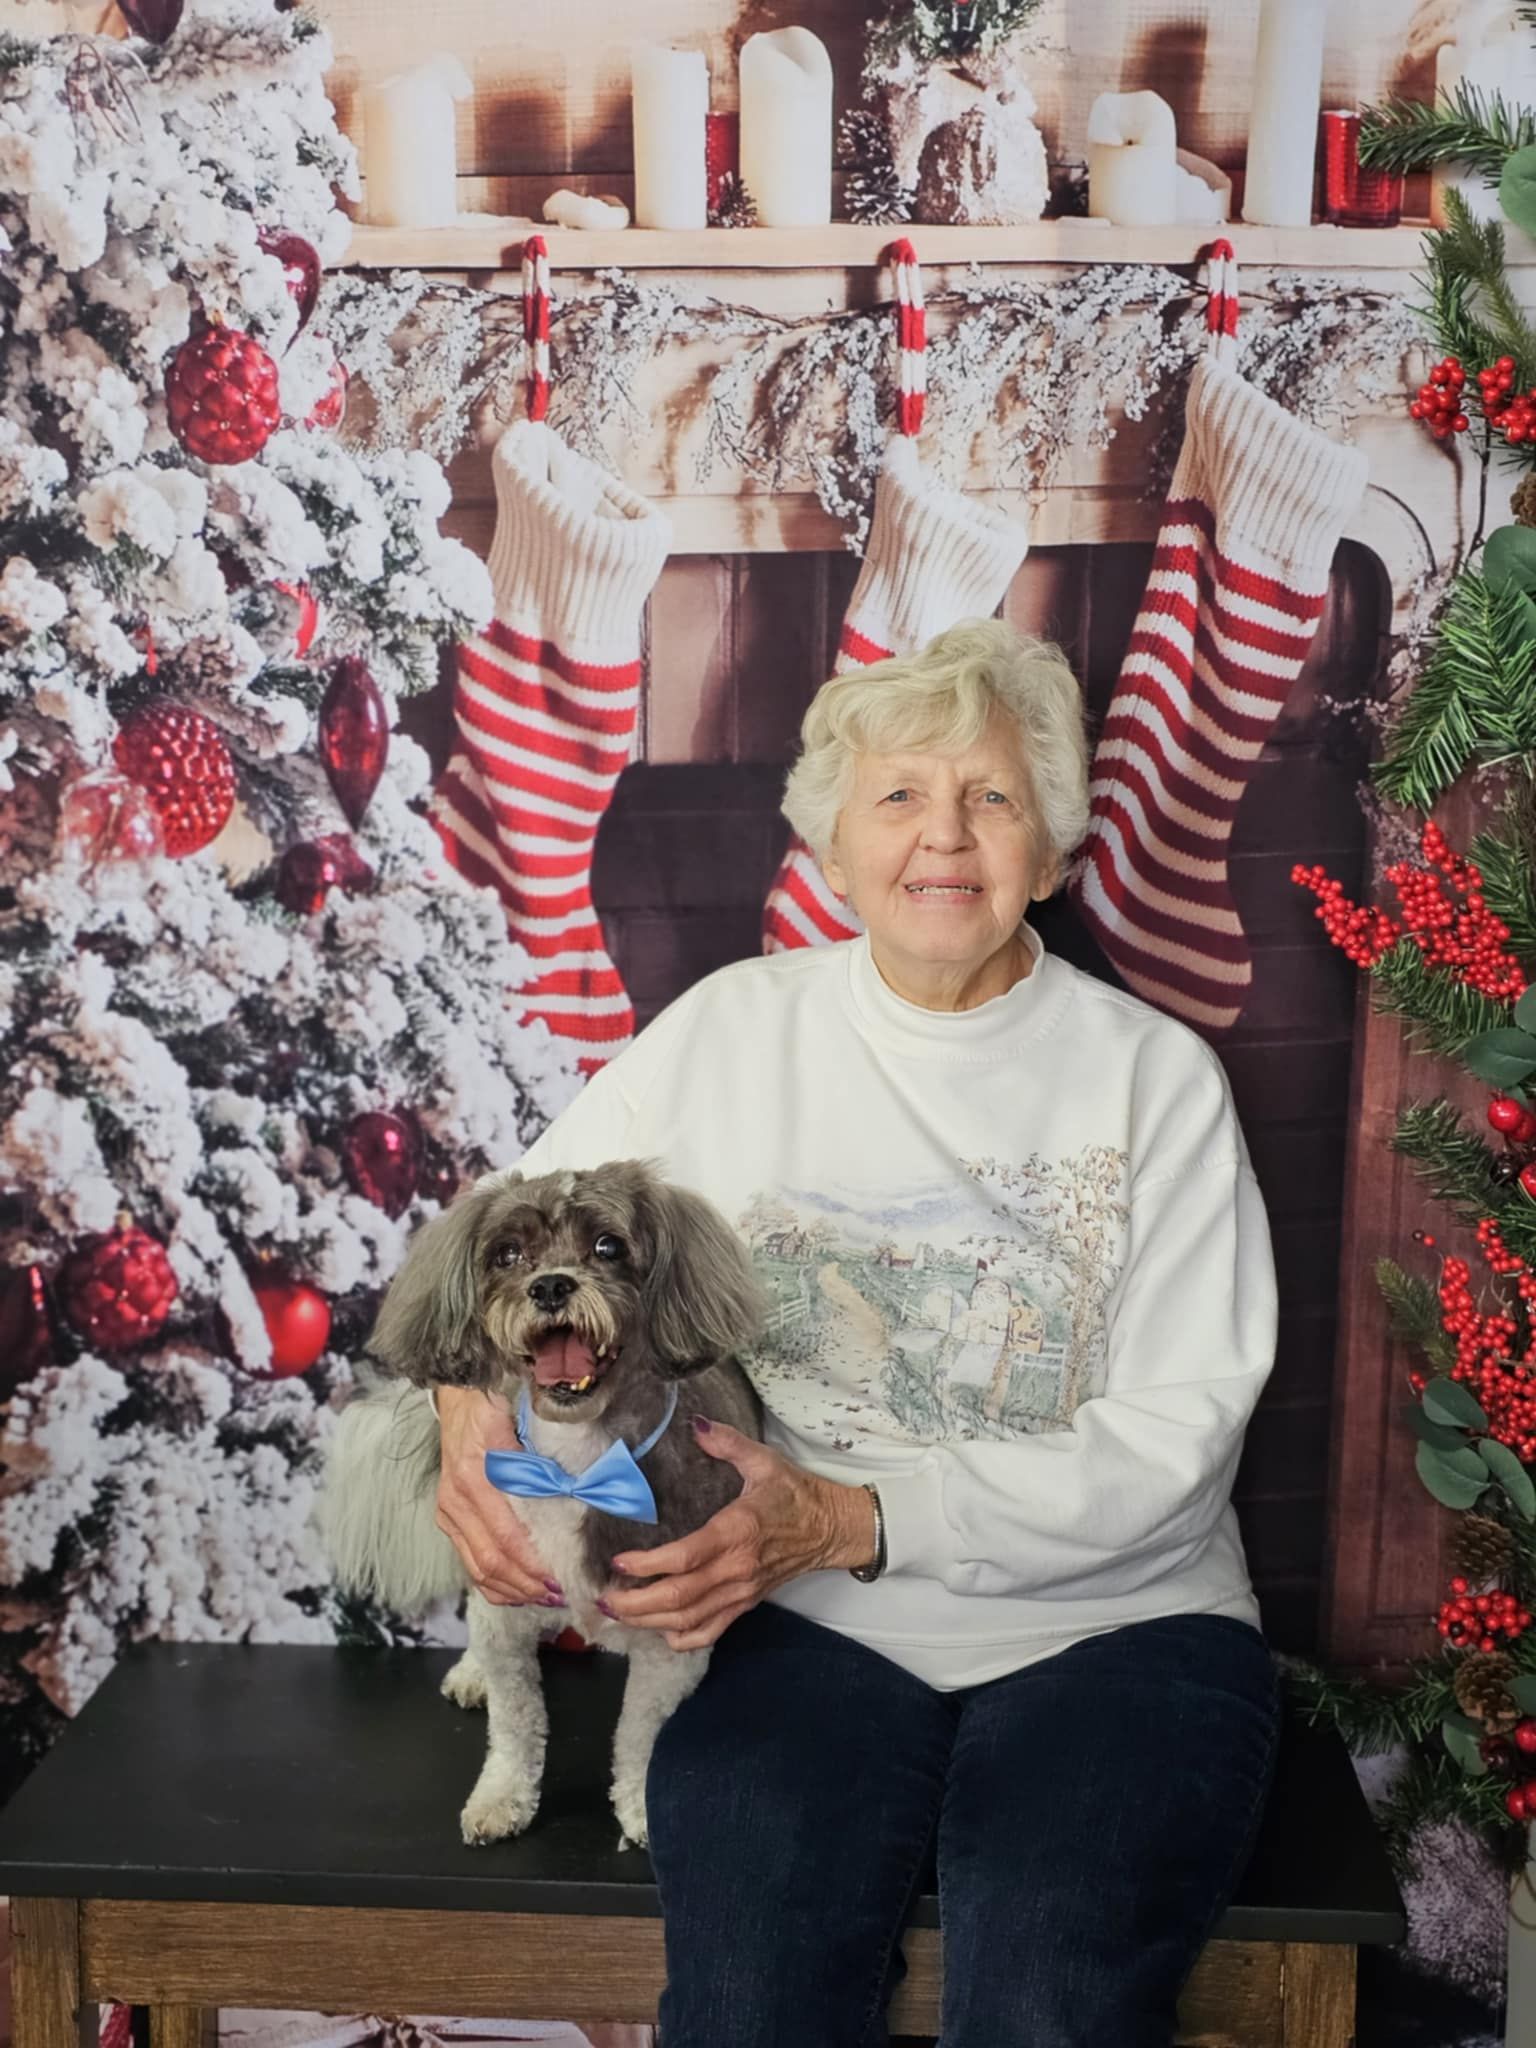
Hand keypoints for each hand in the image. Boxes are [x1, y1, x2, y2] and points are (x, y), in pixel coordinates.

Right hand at [435, 1385, 564, 1609]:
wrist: (457, 1397)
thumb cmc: (494, 1407)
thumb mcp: (519, 1422)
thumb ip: (541, 1460)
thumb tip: (575, 1494)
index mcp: (476, 1475)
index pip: (508, 1536)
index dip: (535, 1564)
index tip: (563, 1576)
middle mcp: (457, 1499)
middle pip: (492, 1560)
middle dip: (529, 1584)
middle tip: (562, 1593)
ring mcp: (449, 1512)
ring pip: (478, 1569)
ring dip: (514, 1589)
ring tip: (547, 1596)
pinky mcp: (447, 1519)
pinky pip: (469, 1563)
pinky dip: (494, 1584)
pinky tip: (520, 1590)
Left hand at [603, 1416, 877, 1650]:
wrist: (832, 1528)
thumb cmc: (795, 1493)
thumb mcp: (764, 1460)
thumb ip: (728, 1443)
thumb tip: (696, 1424)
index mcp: (738, 1531)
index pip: (686, 1557)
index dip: (648, 1565)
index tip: (618, 1562)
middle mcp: (737, 1568)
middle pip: (679, 1597)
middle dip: (636, 1603)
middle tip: (603, 1597)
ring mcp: (742, 1592)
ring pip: (690, 1620)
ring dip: (649, 1622)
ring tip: (617, 1614)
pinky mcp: (746, 1604)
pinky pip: (712, 1632)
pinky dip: (683, 1638)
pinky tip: (660, 1631)